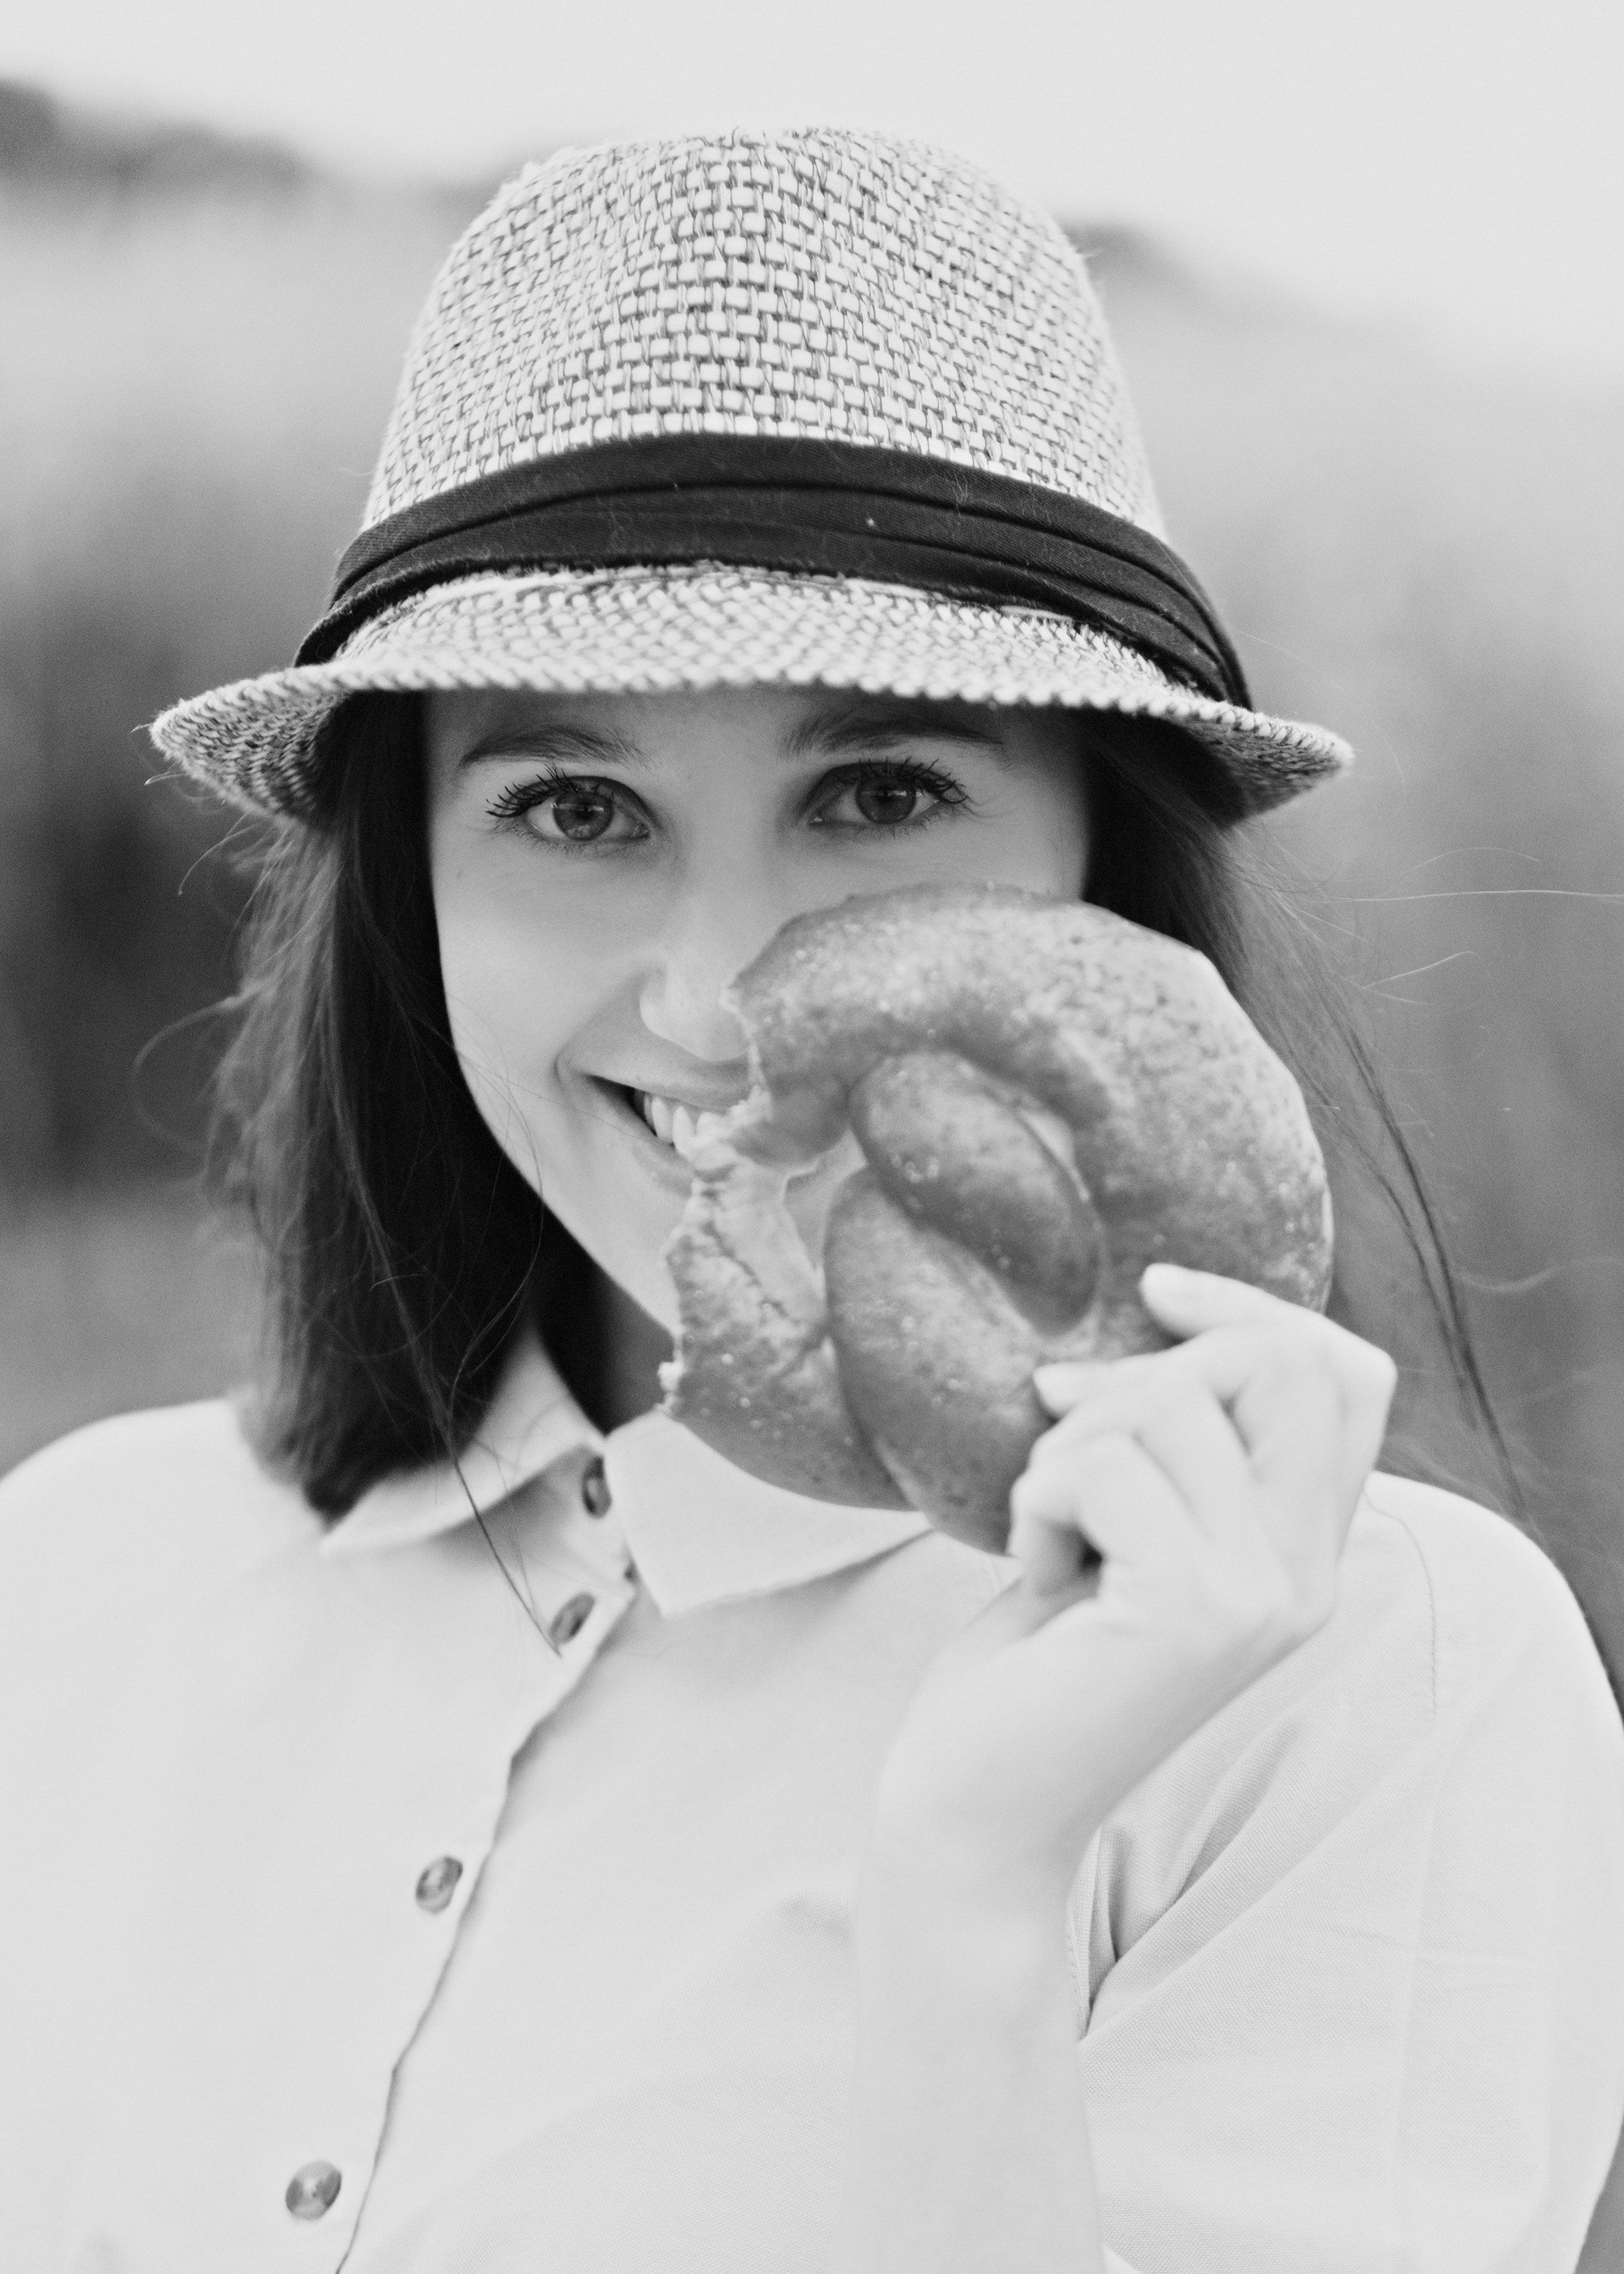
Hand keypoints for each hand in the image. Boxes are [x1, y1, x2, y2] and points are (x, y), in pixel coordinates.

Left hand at [865, 1265, 1396, 1913]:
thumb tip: (1163, 1308)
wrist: (977, 1808)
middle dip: (1147, 1371)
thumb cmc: (1035, 1659)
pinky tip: (1033, 1570)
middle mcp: (1307, 1574)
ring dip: (1069, 1444)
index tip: (1155, 1293)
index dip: (1252, 1306)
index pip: (1346, 1371)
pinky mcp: (1191, 1611)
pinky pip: (1105, 1466)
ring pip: (1170, 1407)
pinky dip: (1038, 1499)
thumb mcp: (1127, 1524)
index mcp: (1304, 1548)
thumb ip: (1179, 1442)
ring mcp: (1259, 1595)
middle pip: (1276, 1363)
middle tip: (1063, 1439)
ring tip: (1047, 1527)